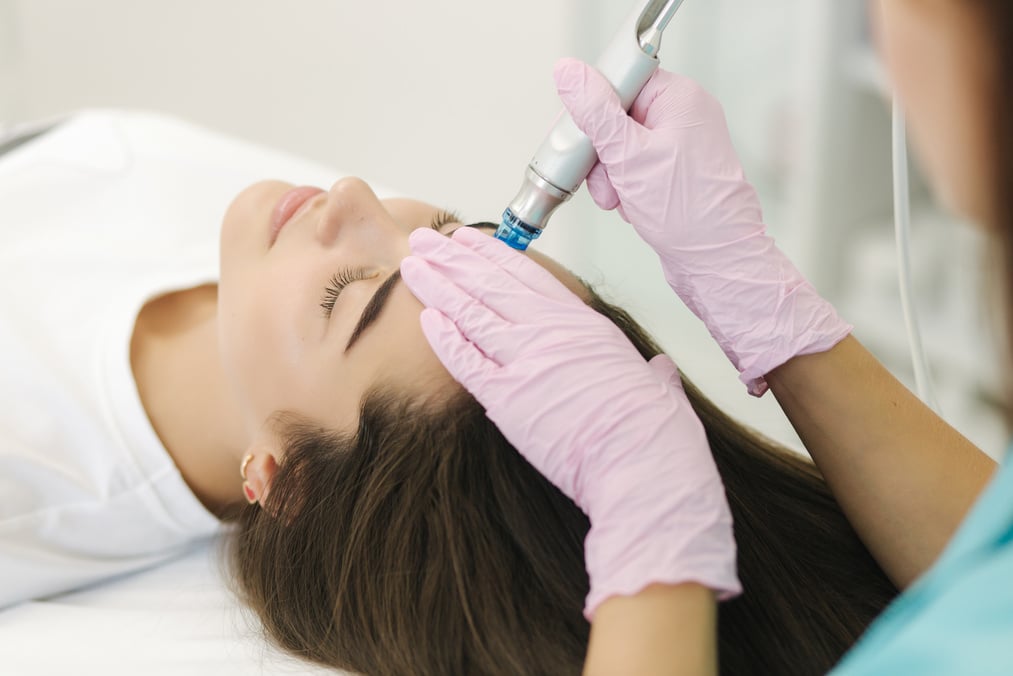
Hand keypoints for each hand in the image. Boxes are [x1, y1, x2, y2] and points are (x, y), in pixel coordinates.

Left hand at [401, 227, 740, 618]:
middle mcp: (550, 332)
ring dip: (438, 286)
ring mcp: (526, 361)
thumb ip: (652, 373)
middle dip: (453, 259)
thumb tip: (659, 370)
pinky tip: (425, 317)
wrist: (643, 461)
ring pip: (471, 312)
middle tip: (426, 240)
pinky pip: (466, 360)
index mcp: (583, 324)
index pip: (527, 275)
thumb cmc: (655, 430)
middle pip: (490, 284)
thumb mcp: (658, 387)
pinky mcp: (507, 398)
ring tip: (413, 265)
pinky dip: (444, 337)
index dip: (492, 253)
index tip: (469, 238)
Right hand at [554, 57, 850, 394]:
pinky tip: (632, 206)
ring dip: (610, 176)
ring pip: (620, 147)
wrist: (716, 262)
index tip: (585, 133)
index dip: (597, 108)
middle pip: (617, 116)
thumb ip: (595, 113)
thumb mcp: (628, 156)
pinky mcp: (674, 173)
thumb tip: (568, 73)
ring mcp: (680, 146)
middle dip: (602, 152)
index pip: (622, 80)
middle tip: (606, 177)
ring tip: (621, 200)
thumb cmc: (687, 211)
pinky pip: (634, 169)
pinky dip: (625, 188)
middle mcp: (683, 117)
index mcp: (679, 98)